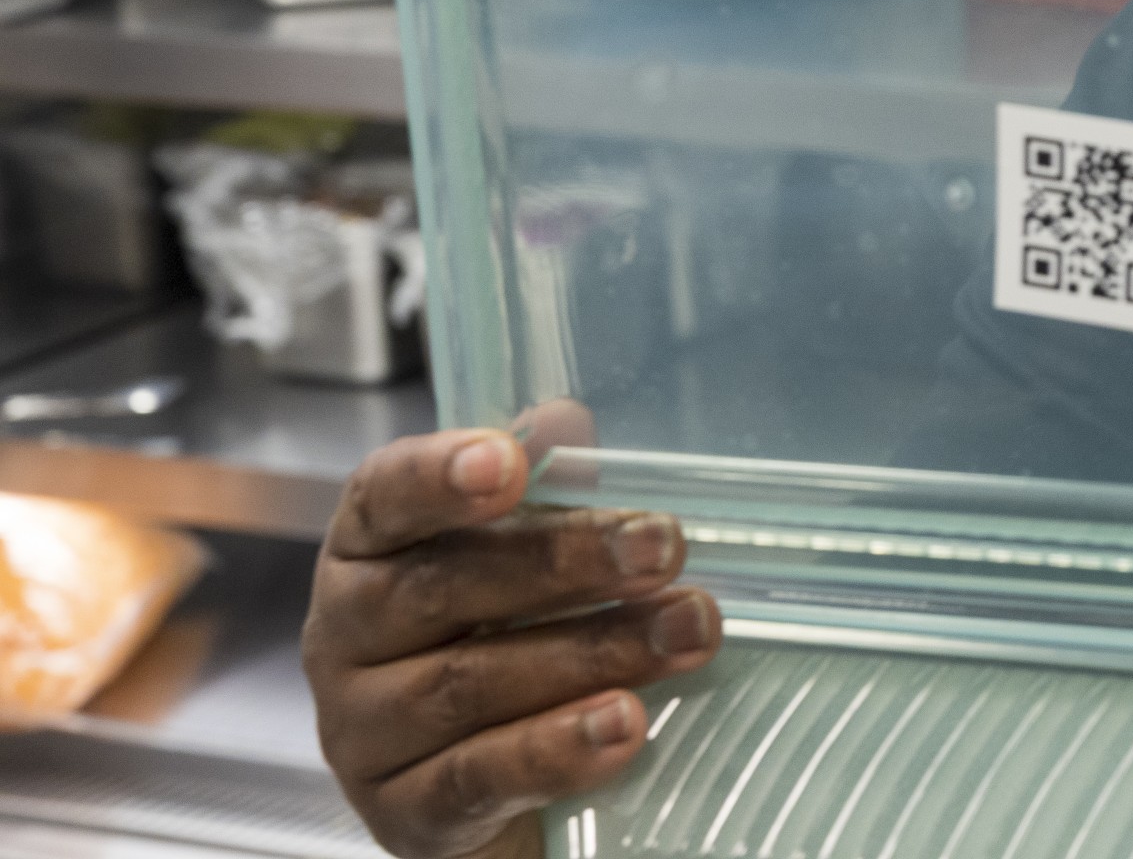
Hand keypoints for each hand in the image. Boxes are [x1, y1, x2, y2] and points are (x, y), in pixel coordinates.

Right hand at [303, 422, 723, 858]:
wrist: (481, 785)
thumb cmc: (499, 638)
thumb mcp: (520, 556)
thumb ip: (541, 487)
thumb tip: (565, 420)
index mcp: (369, 551)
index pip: (383, 498)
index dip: (439, 476)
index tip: (507, 461)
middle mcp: (346, 636)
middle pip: (444, 587)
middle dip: (566, 563)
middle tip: (664, 545)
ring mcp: (364, 732)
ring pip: (468, 684)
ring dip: (592, 652)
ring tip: (686, 633)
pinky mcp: (402, 814)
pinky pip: (476, 778)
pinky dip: (556, 751)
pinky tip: (625, 724)